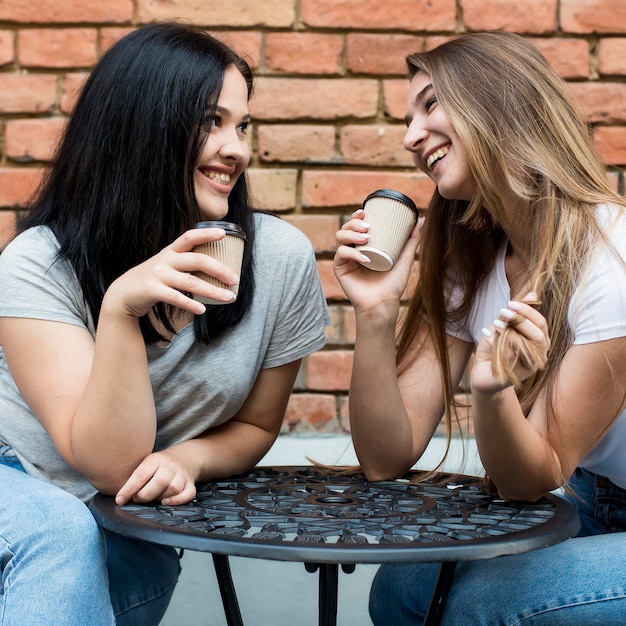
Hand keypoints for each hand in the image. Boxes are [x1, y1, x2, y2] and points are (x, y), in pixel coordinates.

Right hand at [104, 227, 239, 318]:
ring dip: (212, 291)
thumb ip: (185, 264)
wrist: (122, 294)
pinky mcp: (152, 290)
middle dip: (219, 269)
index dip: (206, 233)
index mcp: (171, 251)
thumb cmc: (152, 280)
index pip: (189, 237)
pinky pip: (175, 297)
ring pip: (191, 282)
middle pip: (197, 260)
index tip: (223, 233)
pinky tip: (202, 310)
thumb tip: (216, 270)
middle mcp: (165, 260)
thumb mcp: (166, 266)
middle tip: (235, 279)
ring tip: (229, 298)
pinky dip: (190, 304)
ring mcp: (158, 275)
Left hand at [115, 449, 196, 505]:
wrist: (183, 458)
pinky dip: (177, 501)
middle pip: (160, 481)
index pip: (142, 474)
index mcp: (156, 459)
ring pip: (173, 488)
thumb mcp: (146, 464)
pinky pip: (187, 494)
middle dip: (145, 494)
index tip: (120, 499)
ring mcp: (182, 475)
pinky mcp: (190, 484)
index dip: (129, 488)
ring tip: (151, 500)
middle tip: (137, 499)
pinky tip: (166, 502)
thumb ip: (136, 479)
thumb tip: (121, 498)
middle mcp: (170, 466)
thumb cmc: (158, 466)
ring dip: (159, 498)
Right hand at [333, 210, 422, 313]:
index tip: (365, 211)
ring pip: (340, 237)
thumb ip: (411, 240)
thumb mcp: (404, 258)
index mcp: (365, 246)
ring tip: (365, 238)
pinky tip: (364, 257)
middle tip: (368, 226)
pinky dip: (352, 253)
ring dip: (351, 233)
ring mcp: (346, 259)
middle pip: (346, 228)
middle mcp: (353, 250)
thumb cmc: (392, 284)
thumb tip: (420, 219)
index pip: (357, 225)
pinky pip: (340, 254)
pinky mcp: (340, 269)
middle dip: (354, 222)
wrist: (383, 303)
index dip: (357, 215)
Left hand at [472, 292, 549, 393]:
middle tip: (504, 310)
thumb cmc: (493, 349)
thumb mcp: (502, 326)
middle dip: (522, 320)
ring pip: (530, 347)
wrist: (480, 373)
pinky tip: (489, 336)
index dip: (529, 311)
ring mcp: (530, 367)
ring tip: (496, 323)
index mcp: (538, 341)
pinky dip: (501, 344)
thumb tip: (533, 294)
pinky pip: (514, 358)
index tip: (511, 303)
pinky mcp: (518, 376)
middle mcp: (539, 354)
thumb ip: (514, 313)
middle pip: (539, 335)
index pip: (541, 323)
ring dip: (512, 332)